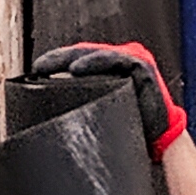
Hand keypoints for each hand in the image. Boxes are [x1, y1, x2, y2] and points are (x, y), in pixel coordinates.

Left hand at [30, 40, 188, 160]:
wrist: (160, 141)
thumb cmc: (132, 128)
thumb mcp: (102, 110)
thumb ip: (83, 103)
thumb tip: (46, 111)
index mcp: (110, 67)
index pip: (79, 58)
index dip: (56, 60)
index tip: (35, 69)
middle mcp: (121, 60)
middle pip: (84, 53)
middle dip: (58, 58)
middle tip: (38, 67)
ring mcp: (133, 60)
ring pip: (96, 54)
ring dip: (71, 59)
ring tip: (50, 67)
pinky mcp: (142, 67)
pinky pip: (115, 61)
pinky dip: (95, 63)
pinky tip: (76, 69)